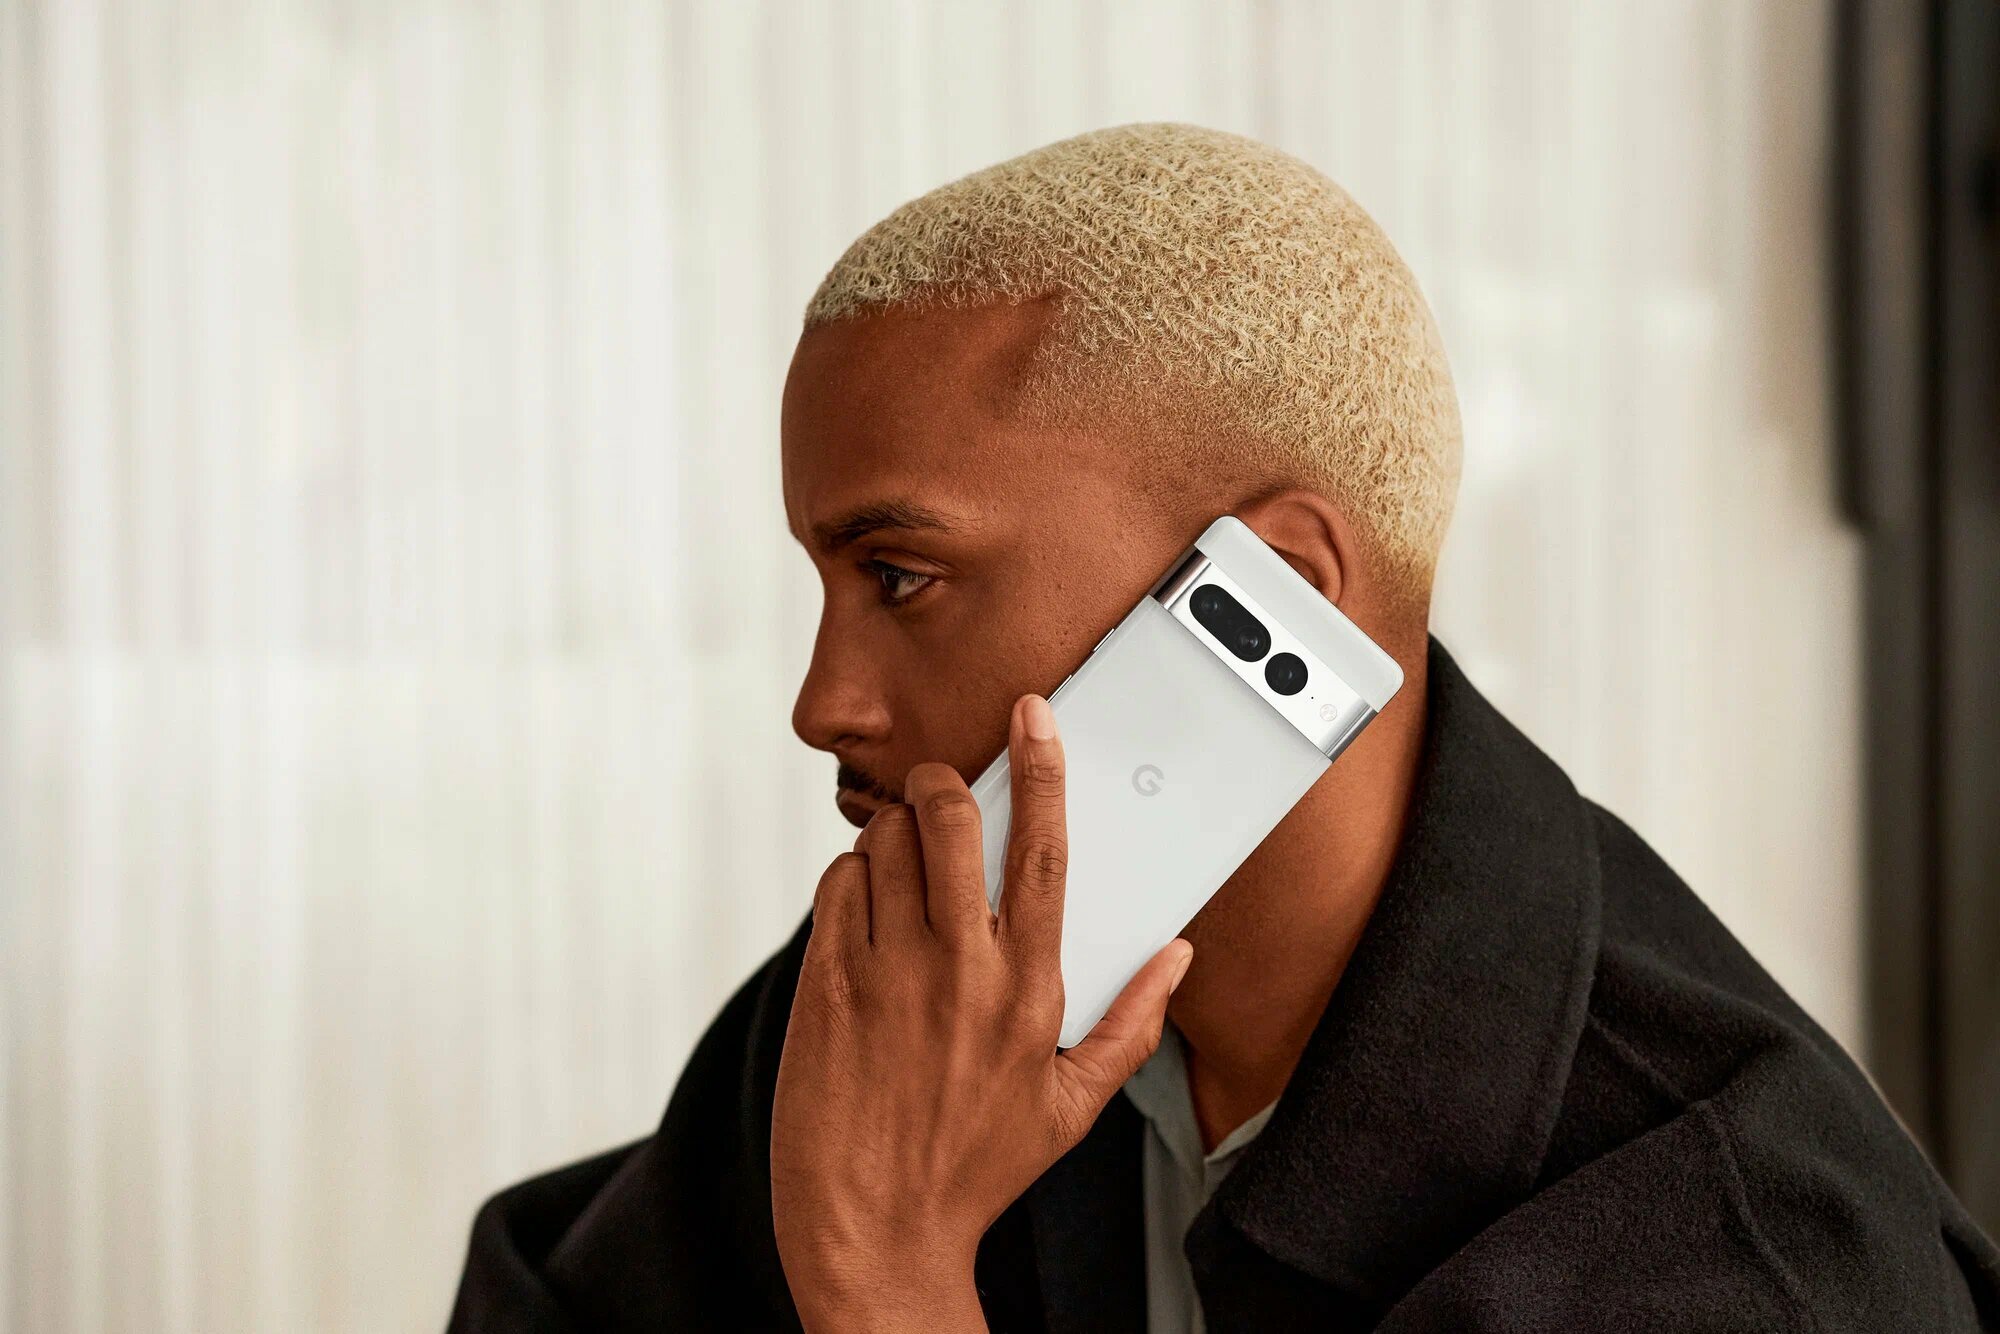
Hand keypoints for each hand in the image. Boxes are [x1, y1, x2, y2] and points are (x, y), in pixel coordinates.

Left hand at [770, 693, 1193, 1331]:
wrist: (874, 1234)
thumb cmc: (974, 1170)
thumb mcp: (1074, 1108)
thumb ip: (1132, 1024)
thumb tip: (1176, 956)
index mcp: (1031, 991)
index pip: (1043, 852)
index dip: (1043, 771)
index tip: (1034, 717)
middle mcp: (960, 972)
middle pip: (951, 823)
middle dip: (946, 784)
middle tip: (946, 789)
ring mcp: (887, 977)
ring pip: (884, 844)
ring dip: (893, 832)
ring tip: (904, 863)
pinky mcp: (826, 989)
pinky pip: (835, 888)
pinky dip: (850, 875)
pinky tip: (865, 906)